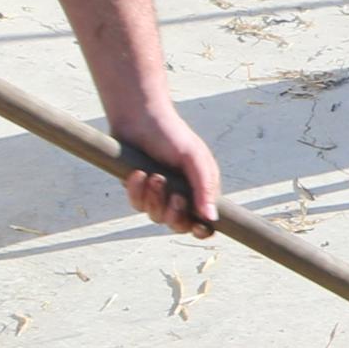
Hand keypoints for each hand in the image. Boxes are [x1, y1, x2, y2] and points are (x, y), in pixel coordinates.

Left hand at [110, 100, 220, 238]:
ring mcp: (157, 195)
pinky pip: (137, 205)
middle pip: (179, 225)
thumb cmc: (172, 135)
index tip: (198, 227)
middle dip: (175, 214)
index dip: (202, 230)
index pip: (204, 221)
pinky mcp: (138, 191)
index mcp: (199, 189)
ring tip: (154, 176)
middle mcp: (180, 195)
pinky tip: (138, 173)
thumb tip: (211, 217)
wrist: (139, 118)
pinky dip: (137, 191)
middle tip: (175, 196)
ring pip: (155, 216)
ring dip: (155, 199)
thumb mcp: (194, 159)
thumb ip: (205, 188)